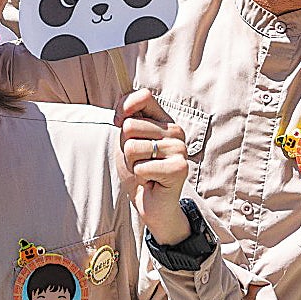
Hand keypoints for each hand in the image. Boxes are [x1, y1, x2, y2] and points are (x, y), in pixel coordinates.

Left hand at [117, 91, 193, 244]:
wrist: (150, 203)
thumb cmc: (139, 170)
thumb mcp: (127, 139)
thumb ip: (126, 116)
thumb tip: (122, 113)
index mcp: (165, 120)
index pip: (143, 97)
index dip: (123, 110)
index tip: (120, 125)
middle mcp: (176, 132)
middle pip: (130, 126)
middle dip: (125, 148)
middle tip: (139, 161)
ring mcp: (180, 150)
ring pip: (132, 148)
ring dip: (132, 164)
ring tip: (145, 171)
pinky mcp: (179, 168)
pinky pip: (141, 167)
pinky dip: (140, 177)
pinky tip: (152, 181)